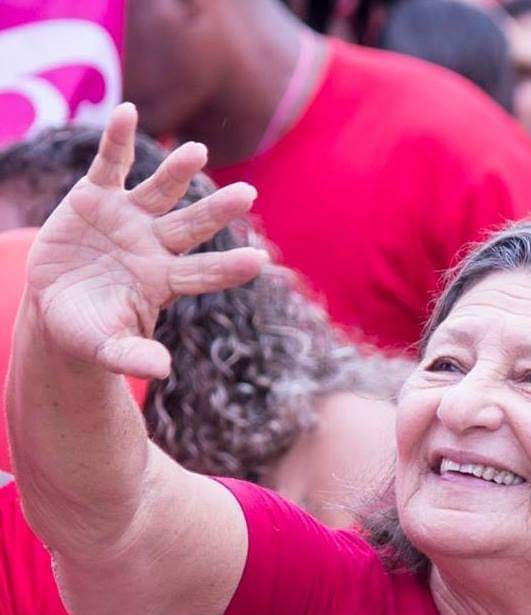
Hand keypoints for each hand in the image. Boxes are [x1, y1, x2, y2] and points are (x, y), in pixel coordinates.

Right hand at [25, 103, 266, 378]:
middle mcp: (156, 246)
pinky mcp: (97, 197)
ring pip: (161, 191)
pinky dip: (117, 140)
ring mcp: (129, 219)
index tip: (259, 261)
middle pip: (192, 226)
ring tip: (197, 152)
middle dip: (216, 212)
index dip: (228, 269)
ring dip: (177, 172)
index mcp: (165, 282)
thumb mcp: (107, 347)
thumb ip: (133, 357)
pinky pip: (111, 164)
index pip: (203, 274)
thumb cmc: (89, 330)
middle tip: (247, 195)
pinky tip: (127, 112)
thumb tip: (163, 370)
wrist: (55, 306)